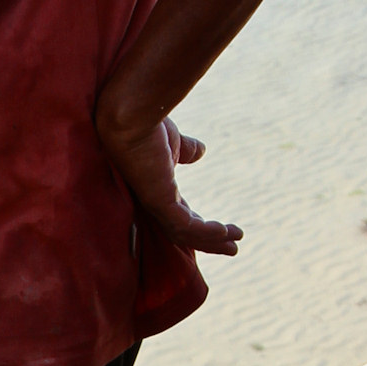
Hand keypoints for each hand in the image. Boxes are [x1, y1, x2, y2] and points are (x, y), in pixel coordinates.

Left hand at [98, 115, 241, 256]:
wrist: (132, 116)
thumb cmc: (146, 125)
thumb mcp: (173, 142)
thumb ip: (186, 150)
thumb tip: (201, 150)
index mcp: (160, 191)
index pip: (183, 218)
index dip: (205, 227)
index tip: (227, 230)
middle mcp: (155, 203)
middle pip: (184, 234)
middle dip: (211, 243)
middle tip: (234, 249)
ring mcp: (154, 204)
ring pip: (184, 234)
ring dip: (211, 241)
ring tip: (234, 244)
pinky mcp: (157, 201)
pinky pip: (183, 225)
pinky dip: (203, 232)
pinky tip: (223, 231)